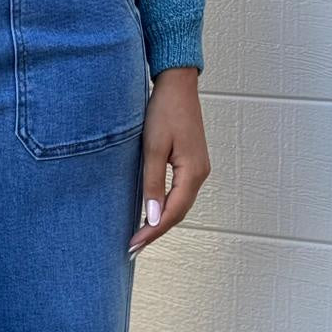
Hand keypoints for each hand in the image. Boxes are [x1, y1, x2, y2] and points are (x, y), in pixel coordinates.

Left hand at [128, 65, 209, 254]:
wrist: (177, 84)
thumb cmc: (164, 111)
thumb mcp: (153, 148)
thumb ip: (152, 184)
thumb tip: (153, 217)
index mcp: (193, 172)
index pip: (172, 213)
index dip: (152, 232)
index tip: (133, 245)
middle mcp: (200, 174)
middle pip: (178, 213)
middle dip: (155, 231)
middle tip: (132, 247)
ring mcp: (197, 169)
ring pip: (179, 204)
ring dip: (160, 221)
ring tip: (139, 236)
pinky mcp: (191, 163)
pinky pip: (179, 193)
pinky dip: (165, 207)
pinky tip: (151, 213)